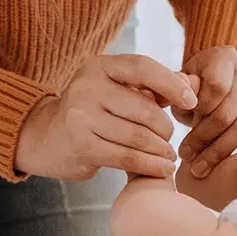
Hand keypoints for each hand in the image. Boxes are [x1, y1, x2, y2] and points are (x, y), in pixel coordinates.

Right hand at [15, 55, 197, 181]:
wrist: (44, 137)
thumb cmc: (91, 112)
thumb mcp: (115, 90)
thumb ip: (152, 86)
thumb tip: (191, 82)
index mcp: (98, 66)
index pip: (142, 67)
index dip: (172, 84)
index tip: (191, 102)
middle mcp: (86, 86)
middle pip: (145, 108)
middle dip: (165, 127)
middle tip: (170, 138)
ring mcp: (81, 116)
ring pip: (139, 136)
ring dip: (161, 149)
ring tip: (169, 156)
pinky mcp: (82, 145)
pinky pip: (127, 157)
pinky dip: (150, 165)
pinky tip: (162, 169)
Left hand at [174, 46, 236, 177]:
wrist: (220, 82)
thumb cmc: (196, 86)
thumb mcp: (183, 82)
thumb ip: (179, 88)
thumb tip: (176, 97)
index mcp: (225, 57)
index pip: (216, 87)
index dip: (200, 109)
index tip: (186, 122)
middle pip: (229, 111)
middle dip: (204, 138)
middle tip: (186, 157)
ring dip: (222, 149)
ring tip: (201, 166)